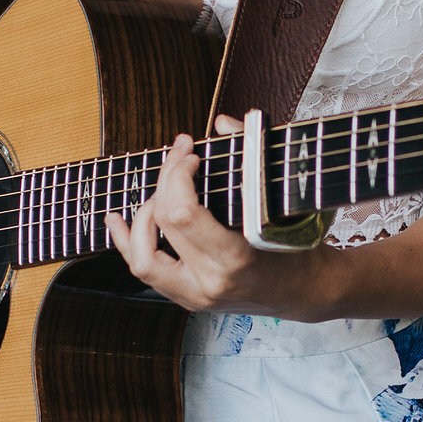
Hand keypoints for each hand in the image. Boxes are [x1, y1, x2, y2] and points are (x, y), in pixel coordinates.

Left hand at [107, 133, 337, 318]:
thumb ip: (252, 155)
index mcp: (236, 260)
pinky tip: (116, 221)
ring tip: (157, 190)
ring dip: (142, 216)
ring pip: (142, 258)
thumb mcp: (284, 201)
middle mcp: (210, 282)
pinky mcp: (187, 299)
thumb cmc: (300, 247)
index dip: (177, 175)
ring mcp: (195, 296)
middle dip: (165, 181)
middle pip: (163, 224)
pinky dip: (127, 243)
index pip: (182, 214)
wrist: (306, 292)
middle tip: (178, 160)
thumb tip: (222, 122)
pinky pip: (145, 272)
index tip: (190, 156)